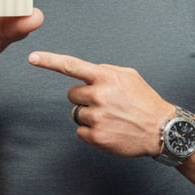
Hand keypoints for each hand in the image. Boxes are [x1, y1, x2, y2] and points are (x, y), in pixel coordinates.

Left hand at [28, 51, 168, 156]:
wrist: (162, 129)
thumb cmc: (144, 101)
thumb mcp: (128, 76)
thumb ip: (105, 71)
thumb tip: (86, 73)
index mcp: (106, 77)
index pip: (71, 66)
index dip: (49, 61)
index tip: (32, 58)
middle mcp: (99, 95)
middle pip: (72, 94)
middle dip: (84, 98)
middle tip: (106, 104)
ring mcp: (97, 117)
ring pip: (76, 113)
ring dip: (89, 115)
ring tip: (110, 117)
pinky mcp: (96, 137)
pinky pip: (80, 131)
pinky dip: (91, 131)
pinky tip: (109, 129)